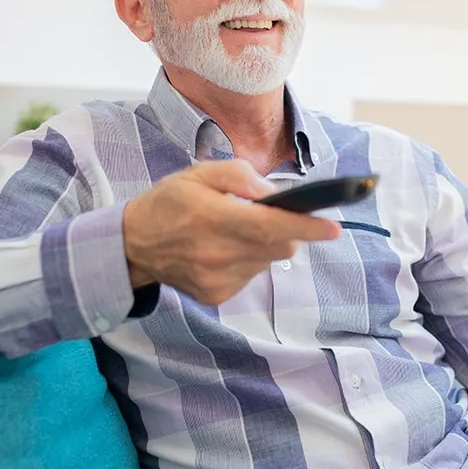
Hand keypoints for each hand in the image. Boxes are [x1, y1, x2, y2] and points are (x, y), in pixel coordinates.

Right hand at [123, 159, 340, 304]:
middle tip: (273, 217)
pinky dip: (248, 261)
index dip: (306, 227)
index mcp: (213, 217)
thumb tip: (272, 192)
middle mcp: (218, 253)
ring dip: (264, 245)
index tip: (333, 228)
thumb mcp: (198, 173)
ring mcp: (218, 278)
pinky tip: (223, 250)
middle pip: (278, 246)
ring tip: (235, 232)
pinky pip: (250, 275)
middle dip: (288, 231)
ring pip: (266, 261)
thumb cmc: (169, 203)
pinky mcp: (217, 295)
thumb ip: (238, 176)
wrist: (133, 246)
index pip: (270, 226)